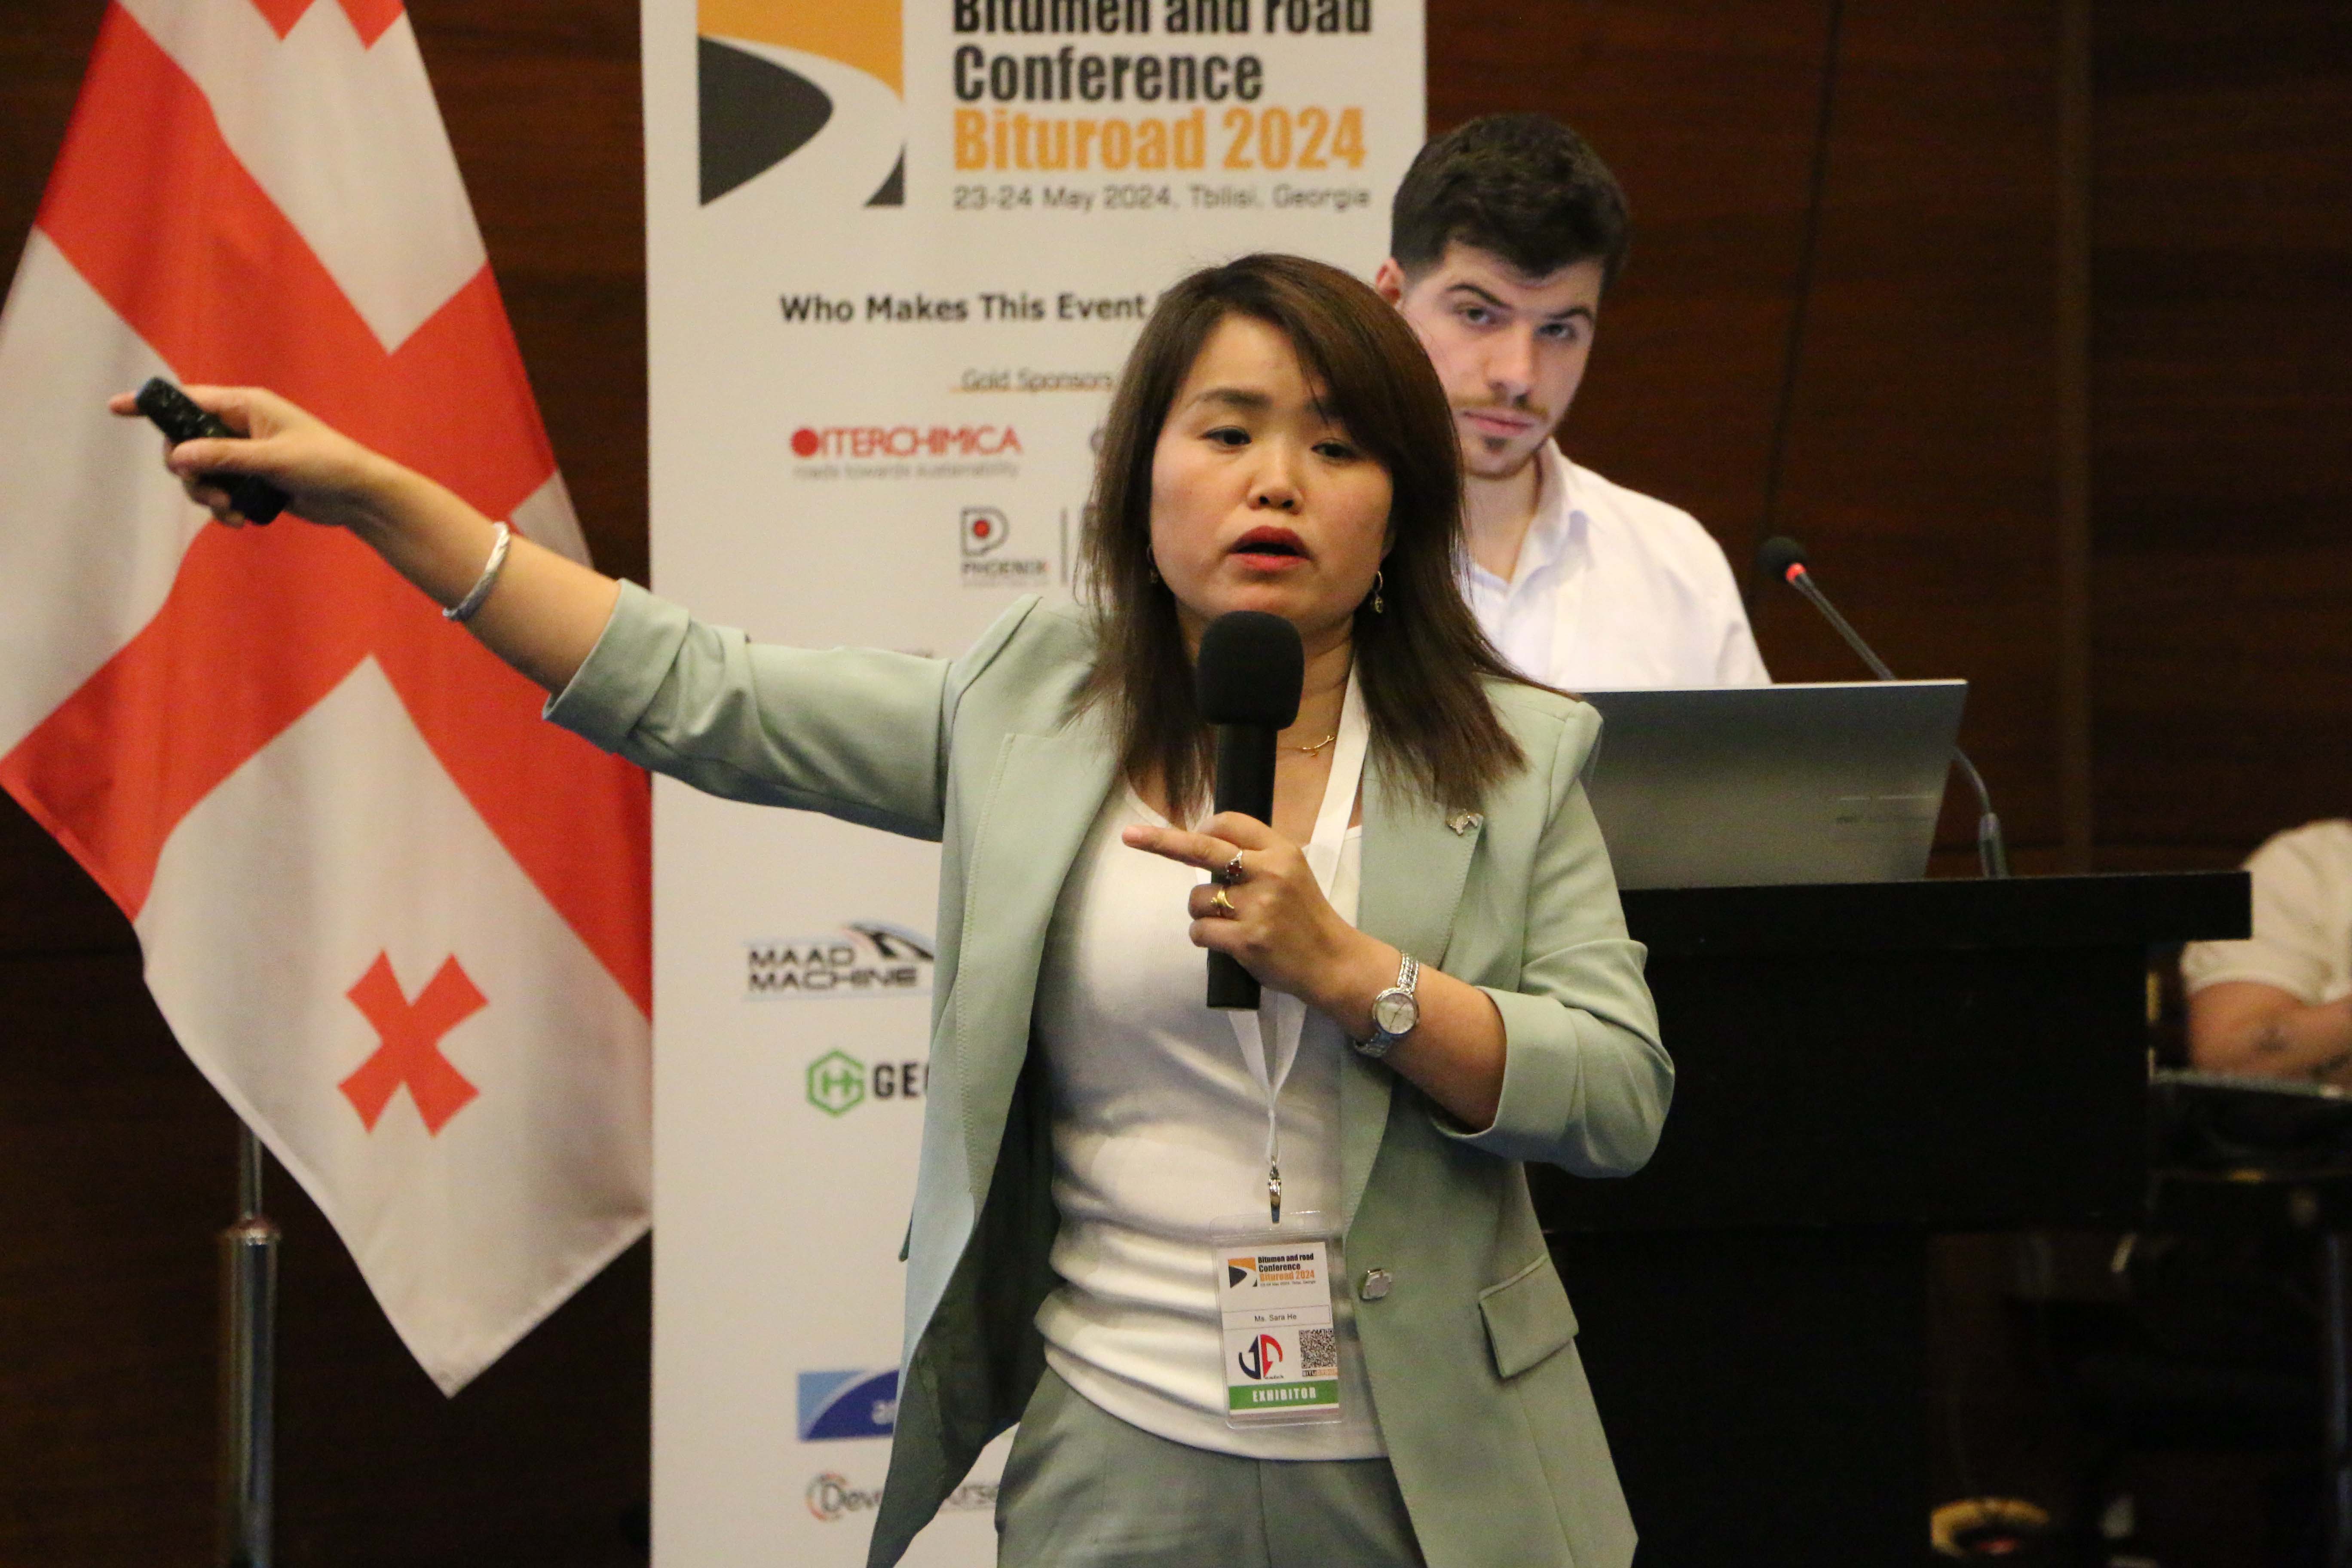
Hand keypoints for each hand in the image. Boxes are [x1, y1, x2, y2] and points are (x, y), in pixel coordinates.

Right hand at [107, 385, 398, 533]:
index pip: (188, 400)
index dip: (152, 405)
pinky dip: (222, 507)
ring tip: (228, 510)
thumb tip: (179, 456)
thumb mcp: (273, 459)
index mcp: (246, 405)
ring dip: (206, 494)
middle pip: (186, 443)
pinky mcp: (253, 480)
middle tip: (206, 490)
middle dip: (188, 470)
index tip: (116, 408)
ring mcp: (245, 454)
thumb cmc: (325, 465)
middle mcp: (241, 426)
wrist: (359, 496)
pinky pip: (220, 491)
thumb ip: (225, 456)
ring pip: (200, 472)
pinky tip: (239, 520)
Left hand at [1123, 810, 1391, 1030]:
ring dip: (1201, 910)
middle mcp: (1268, 873)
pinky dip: (1204, 936)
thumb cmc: (1305, 916)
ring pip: (1197, 898)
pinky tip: (1225, 942)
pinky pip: (1200, 931)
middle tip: (1130, 835)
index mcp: (1281, 852)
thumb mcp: (1291, 872)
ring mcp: (1256, 908)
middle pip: (1203, 848)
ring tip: (1228, 922)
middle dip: (1161, 841)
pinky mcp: (1246, 940)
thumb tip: (1205, 841)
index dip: (1205, 828)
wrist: (1330, 961)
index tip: (1191, 832)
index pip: (1231, 823)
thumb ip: (1256, 856)